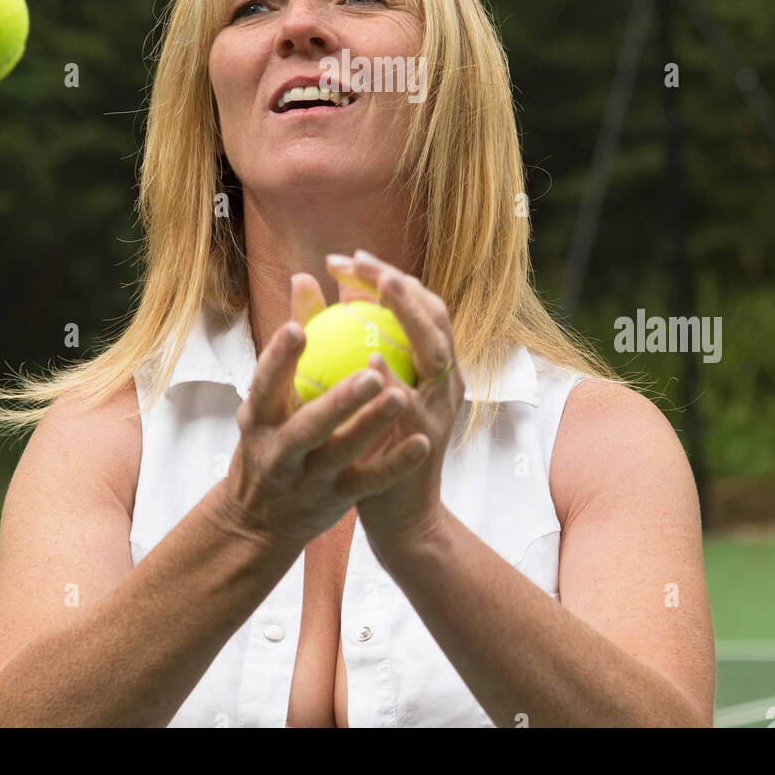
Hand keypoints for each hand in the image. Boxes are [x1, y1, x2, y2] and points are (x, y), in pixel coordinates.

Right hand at [220, 274, 426, 558]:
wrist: (259, 523)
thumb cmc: (268, 441)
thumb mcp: (265, 400)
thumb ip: (289, 341)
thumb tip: (306, 277)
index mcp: (257, 420)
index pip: (264, 385)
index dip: (278, 357)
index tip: (298, 328)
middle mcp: (279, 453)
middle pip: (309, 425)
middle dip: (340, 399)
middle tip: (371, 370)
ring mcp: (309, 481)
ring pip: (344, 453)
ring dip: (372, 424)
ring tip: (398, 397)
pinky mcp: (336, 502)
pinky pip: (371, 482)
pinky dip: (396, 463)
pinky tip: (420, 443)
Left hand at [323, 249, 463, 555]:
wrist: (398, 515)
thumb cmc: (375, 445)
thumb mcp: (367, 388)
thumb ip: (352, 337)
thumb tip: (329, 285)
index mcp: (433, 364)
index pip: (420, 304)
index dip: (390, 276)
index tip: (352, 258)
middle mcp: (445, 379)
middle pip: (434, 315)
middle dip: (400, 283)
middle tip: (360, 263)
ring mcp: (440, 408)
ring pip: (434, 350)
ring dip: (409, 315)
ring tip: (379, 288)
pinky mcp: (426, 439)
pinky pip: (412, 403)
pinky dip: (395, 376)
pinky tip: (370, 358)